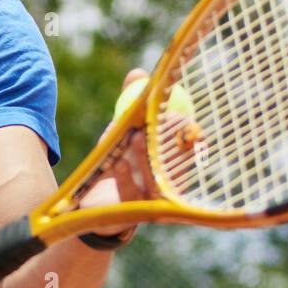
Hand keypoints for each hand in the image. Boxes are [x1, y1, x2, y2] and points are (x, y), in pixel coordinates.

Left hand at [77, 68, 196, 236]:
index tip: (175, 112)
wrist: (98, 206)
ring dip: (144, 156)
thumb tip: (137, 73)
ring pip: (153, 178)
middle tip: (160, 121)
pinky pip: (130, 194)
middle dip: (168, 140)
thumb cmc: (120, 163)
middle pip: (175, 162)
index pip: (189, 144)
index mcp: (176, 164)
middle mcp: (171, 185)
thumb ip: (132, 104)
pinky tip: (118, 163)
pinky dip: (124, 176)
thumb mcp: (125, 131)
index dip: (185, 128)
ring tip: (135, 137)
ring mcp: (154, 202)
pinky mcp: (133, 214)